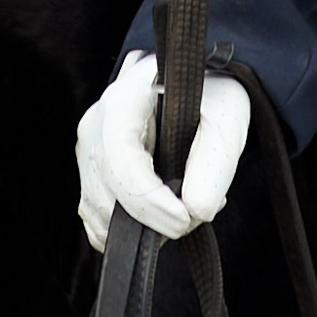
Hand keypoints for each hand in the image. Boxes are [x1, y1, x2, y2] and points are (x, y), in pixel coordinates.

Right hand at [76, 50, 251, 249]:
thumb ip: (215, 165)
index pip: (120, 161)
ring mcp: (89, 153)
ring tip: (184, 200)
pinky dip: (132, 230)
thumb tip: (195, 211)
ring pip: (103, 216)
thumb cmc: (210, 95)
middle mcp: (97, 126)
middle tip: (196, 209)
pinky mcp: (91, 179)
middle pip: (109, 196)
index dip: (149, 200)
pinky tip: (162, 208)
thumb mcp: (226, 119)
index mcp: (124, 100)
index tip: (185, 219)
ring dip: (145, 226)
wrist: (198, 86)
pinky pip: (99, 226)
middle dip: (155, 218)